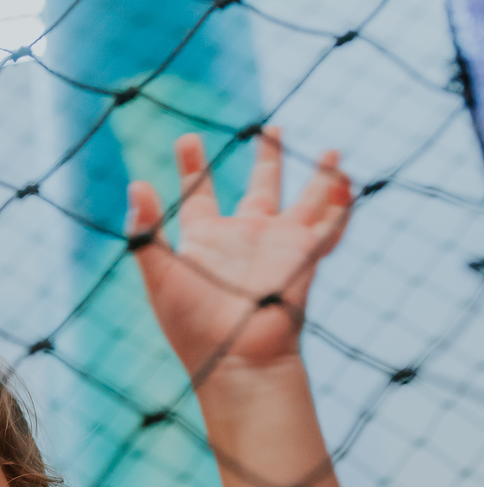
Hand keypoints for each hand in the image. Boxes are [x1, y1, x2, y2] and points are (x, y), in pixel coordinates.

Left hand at [127, 128, 351, 383]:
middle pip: (261, 187)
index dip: (193, 166)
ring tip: (330, 150)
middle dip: (269, 158)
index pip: (199, 193)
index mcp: (206, 239)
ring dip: (318, 175)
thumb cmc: (193, 324)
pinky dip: (342, 206)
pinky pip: (331, 225)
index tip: (187, 139)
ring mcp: (279, 245)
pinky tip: (349, 183)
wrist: (237, 358)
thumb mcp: (161, 273)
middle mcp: (245, 237)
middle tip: (271, 127)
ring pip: (306, 200)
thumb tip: (136, 185)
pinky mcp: (306, 255)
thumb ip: (146, 230)